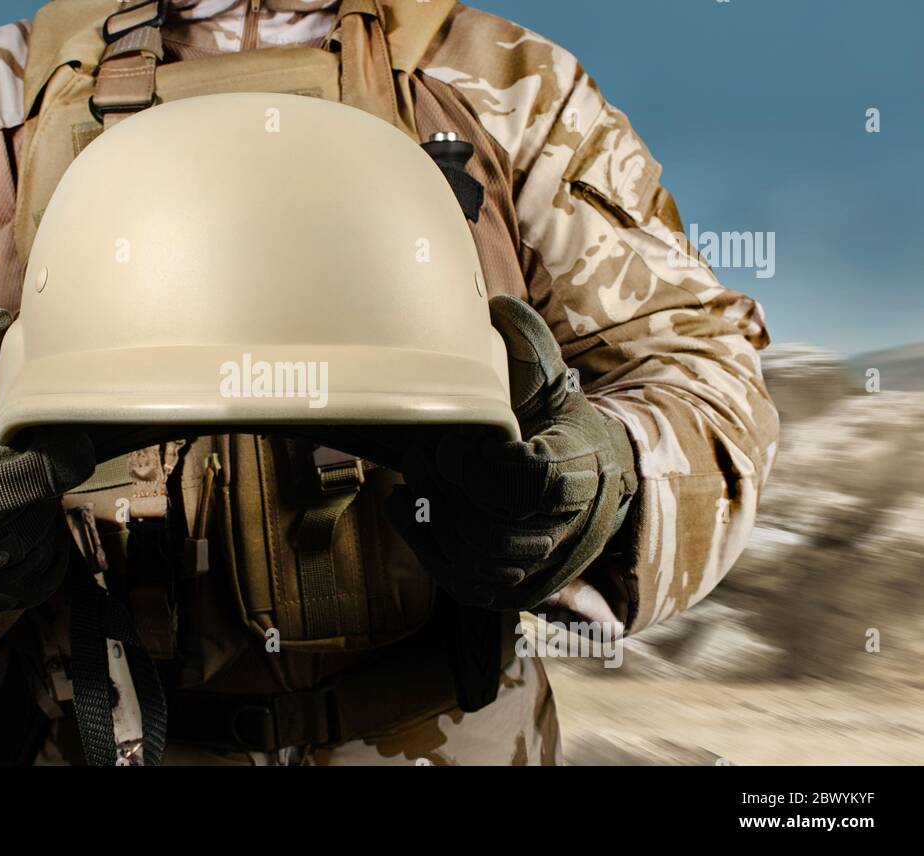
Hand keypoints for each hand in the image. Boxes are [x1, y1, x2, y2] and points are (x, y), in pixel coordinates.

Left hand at [385, 295, 637, 609]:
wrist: (594, 490)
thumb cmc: (562, 430)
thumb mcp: (556, 385)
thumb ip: (529, 349)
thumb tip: (495, 305)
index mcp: (583, 471)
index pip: (530, 482)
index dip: (481, 467)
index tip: (452, 439)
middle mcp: (570, 530)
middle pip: (496, 529)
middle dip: (446, 491)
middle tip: (418, 455)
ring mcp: (544, 567)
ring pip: (478, 560)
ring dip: (433, 519)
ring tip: (412, 480)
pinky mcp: (515, 590)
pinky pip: (464, 582)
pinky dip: (426, 545)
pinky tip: (406, 507)